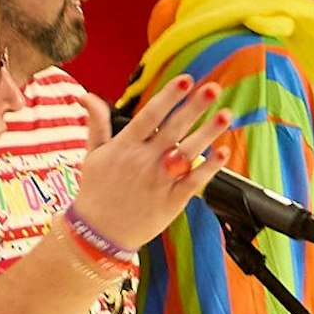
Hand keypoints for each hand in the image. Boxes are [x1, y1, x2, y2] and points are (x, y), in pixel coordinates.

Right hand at [68, 75, 230, 250]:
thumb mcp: (92, 155)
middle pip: (173, 129)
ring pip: (188, 153)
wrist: (97, 234)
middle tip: (213, 88)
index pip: (149, 116)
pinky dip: (208, 167)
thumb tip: (87, 96)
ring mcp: (159, 181)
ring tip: (225, 114)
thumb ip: (97, 124)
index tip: (185, 79)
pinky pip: (193, 182)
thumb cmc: (95, 191)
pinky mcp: (171, 202)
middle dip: (193, 107)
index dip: (168, 97)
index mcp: (125, 146)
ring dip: (208, 133)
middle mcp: (144, 161)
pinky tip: (222, 152)